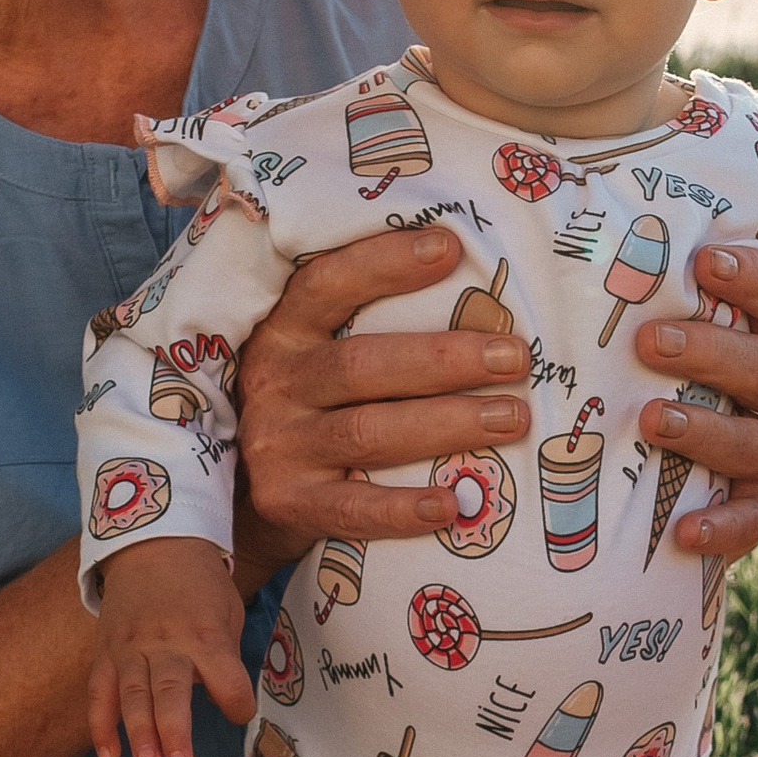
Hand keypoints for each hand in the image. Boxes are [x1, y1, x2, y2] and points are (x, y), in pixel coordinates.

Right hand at [90, 542, 258, 756]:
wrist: (153, 544)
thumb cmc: (200, 586)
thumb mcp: (228, 611)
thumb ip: (226, 657)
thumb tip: (225, 701)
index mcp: (204, 633)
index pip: (225, 675)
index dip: (237, 700)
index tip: (241, 714)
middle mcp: (166, 642)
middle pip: (169, 689)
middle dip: (174, 729)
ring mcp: (130, 648)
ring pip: (132, 694)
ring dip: (138, 732)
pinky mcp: (106, 652)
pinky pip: (99, 692)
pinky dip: (100, 725)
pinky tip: (109, 755)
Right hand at [233, 225, 536, 580]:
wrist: (243, 499)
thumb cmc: (310, 407)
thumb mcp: (315, 353)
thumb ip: (367, 324)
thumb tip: (473, 290)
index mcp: (284, 332)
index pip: (326, 285)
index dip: (384, 263)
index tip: (449, 247)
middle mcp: (274, 384)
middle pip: (363, 365)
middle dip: (446, 359)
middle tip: (514, 356)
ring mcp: (278, 446)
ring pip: (368, 432)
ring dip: (446, 424)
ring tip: (511, 418)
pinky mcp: (288, 504)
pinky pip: (352, 508)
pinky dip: (403, 509)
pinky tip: (453, 504)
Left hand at [630, 245, 757, 563]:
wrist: (713, 479)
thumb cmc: (691, 385)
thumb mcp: (691, 344)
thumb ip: (668, 310)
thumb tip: (596, 264)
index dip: (752, 280)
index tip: (705, 262)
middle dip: (708, 352)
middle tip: (648, 341)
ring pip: (753, 441)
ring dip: (705, 431)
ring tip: (653, 420)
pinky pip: (751, 519)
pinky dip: (721, 526)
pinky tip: (684, 531)